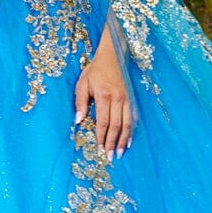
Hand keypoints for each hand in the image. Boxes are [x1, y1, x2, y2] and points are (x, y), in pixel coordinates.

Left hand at [74, 35, 131, 157]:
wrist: (114, 55)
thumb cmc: (95, 69)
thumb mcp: (83, 83)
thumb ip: (80, 102)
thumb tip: (78, 121)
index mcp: (104, 95)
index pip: (103, 122)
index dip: (101, 137)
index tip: (99, 149)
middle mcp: (118, 98)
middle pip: (116, 126)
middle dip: (112, 143)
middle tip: (109, 157)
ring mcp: (127, 99)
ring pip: (126, 123)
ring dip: (123, 140)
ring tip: (119, 153)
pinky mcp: (131, 98)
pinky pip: (132, 117)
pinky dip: (131, 130)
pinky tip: (128, 140)